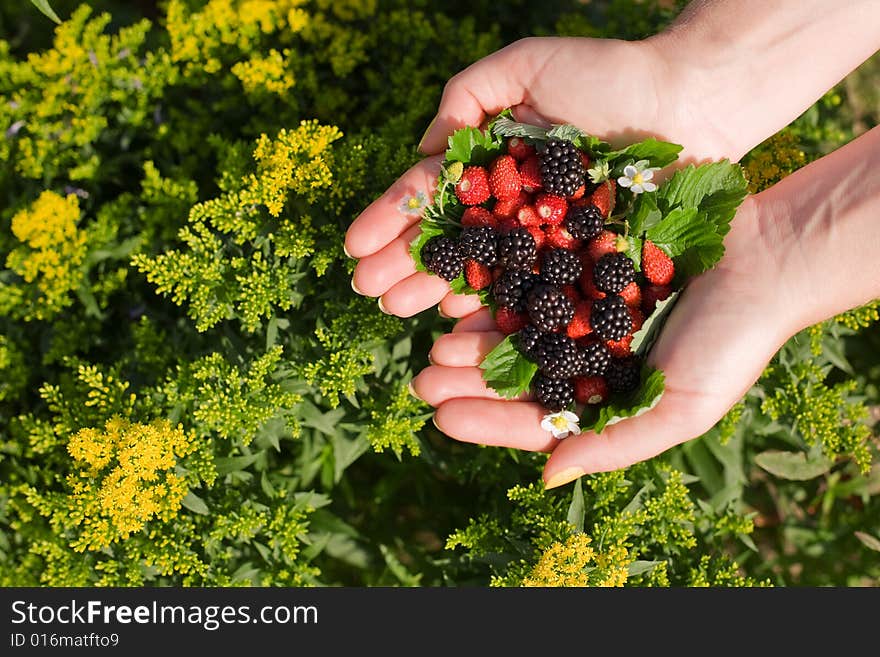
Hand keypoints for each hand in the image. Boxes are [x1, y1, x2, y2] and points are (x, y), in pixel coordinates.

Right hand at [344, 36, 731, 317]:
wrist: (691, 99)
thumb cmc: (609, 74)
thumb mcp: (525, 64)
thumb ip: (467, 96)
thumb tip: (423, 151)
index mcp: (493, 162)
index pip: (432, 194)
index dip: (391, 220)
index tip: (354, 248)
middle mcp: (513, 206)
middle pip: (450, 239)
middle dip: (404, 264)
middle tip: (368, 292)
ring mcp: (545, 238)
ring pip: (482, 269)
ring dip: (435, 290)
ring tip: (395, 310)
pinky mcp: (581, 263)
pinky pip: (532, 289)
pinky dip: (495, 305)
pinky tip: (458, 319)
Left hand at [412, 197, 797, 486]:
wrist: (769, 260)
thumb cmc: (732, 343)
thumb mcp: (679, 409)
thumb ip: (614, 443)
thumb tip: (547, 479)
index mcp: (607, 395)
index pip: (537, 416)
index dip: (488, 420)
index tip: (442, 418)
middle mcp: (588, 352)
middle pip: (517, 371)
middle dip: (470, 378)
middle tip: (422, 379)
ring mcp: (584, 304)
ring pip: (517, 323)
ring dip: (476, 335)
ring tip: (435, 341)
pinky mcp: (585, 258)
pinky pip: (533, 271)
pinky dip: (499, 282)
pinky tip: (465, 290)